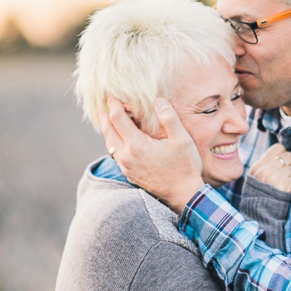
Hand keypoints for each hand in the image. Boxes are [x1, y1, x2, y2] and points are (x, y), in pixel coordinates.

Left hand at [99, 95, 204, 213]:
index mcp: (137, 145)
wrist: (184, 196)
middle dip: (105, 115)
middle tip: (104, 103)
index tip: (110, 94)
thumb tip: (159, 100)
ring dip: (109, 129)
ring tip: (112, 119)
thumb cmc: (185, 167)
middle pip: (108, 130)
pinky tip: (123, 139)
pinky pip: (116, 154)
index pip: (117, 118)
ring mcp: (126, 167)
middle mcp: (126, 156)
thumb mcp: (182, 139)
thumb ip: (169, 118)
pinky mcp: (130, 174)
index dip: (113, 104)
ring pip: (110, 143)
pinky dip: (115, 142)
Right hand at [250, 143, 290, 192]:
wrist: (261, 217)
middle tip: (284, 175)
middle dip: (290, 165)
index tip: (281, 164)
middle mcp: (265, 172)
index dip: (283, 155)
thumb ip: (267, 164)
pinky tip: (287, 191)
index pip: (278, 148)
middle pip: (289, 156)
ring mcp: (274, 179)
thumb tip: (284, 150)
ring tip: (284, 185)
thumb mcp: (257, 178)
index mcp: (257, 167)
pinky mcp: (285, 187)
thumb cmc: (262, 195)